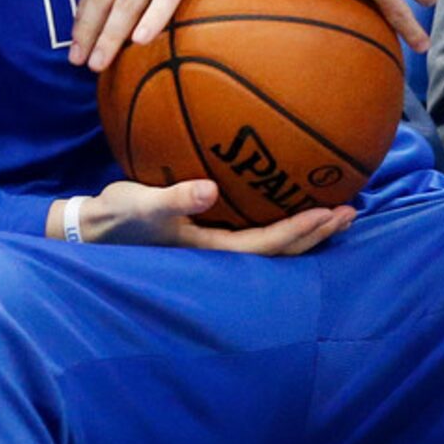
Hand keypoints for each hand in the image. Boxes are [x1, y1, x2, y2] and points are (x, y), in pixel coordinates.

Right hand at [53, 179, 354, 254]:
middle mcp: (220, 254)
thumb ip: (172, 199)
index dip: (300, 231)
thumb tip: (208, 189)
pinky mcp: (210, 232)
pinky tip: (292, 198)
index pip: (267, 245)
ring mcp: (216, 246)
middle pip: (280, 250)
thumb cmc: (117, 217)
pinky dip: (282, 217)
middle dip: (316, 233)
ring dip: (306, 230)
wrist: (93, 227)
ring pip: (272, 242)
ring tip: (336, 211)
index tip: (329, 212)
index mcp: (210, 252)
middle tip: (350, 212)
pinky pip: (257, 227)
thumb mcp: (139, 204)